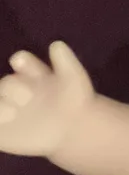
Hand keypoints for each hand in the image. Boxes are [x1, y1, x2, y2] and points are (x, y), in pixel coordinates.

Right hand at [0, 42, 95, 158]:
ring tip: (12, 113)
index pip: (21, 61)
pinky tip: (7, 120)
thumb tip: (56, 44)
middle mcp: (16, 88)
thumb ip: (65, 62)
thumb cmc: (75, 99)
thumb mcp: (74, 78)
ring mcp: (7, 108)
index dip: (21, 61)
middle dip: (14, 87)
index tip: (19, 61)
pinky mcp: (3, 130)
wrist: (76, 127)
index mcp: (31, 73)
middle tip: (28, 96)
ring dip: (1, 105)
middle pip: (7, 84)